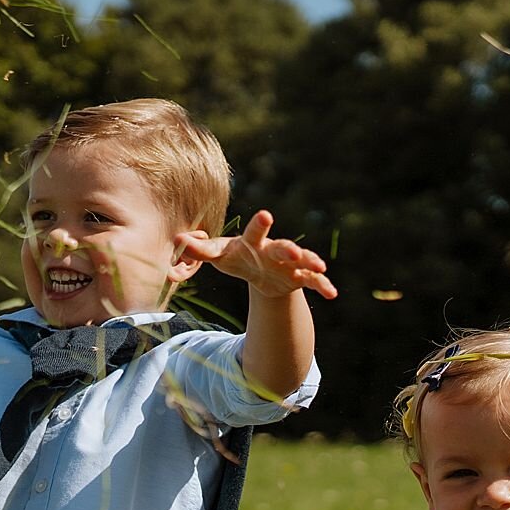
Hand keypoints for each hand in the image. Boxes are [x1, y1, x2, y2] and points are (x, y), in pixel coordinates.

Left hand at [178, 211, 337, 300]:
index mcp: (254, 243)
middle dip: (288, 248)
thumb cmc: (237, 259)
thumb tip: (176, 239)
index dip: (260, 225)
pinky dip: (324, 286)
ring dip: (311, 262)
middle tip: (293, 250)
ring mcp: (290, 263)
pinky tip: (333, 294)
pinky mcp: (300, 277)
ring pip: (303, 260)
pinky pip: (314, 281)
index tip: (265, 215)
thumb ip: (199, 249)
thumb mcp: (219, 256)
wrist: (261, 274)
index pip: (255, 232)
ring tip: (320, 266)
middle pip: (282, 246)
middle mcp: (274, 250)